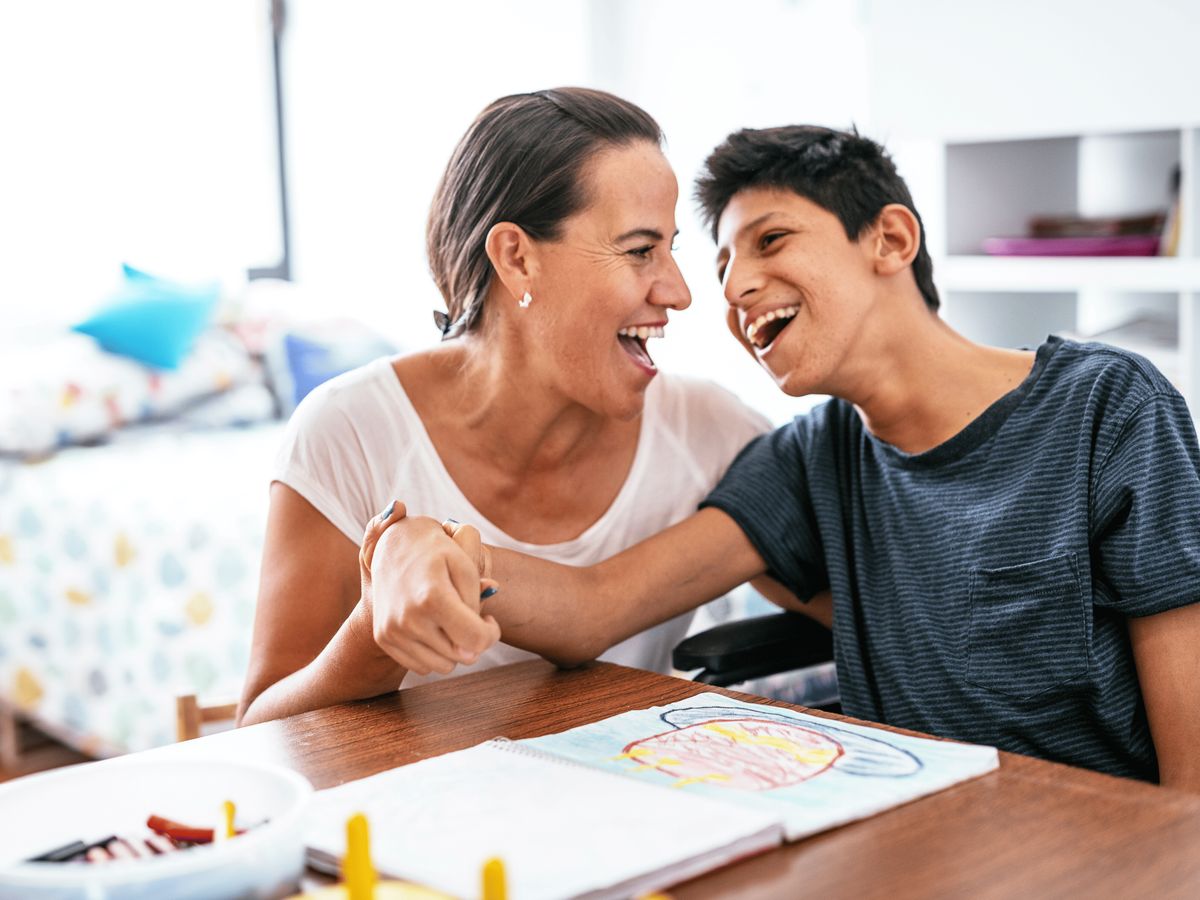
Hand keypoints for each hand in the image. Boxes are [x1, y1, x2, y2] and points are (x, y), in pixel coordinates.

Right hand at [359, 506, 500, 675]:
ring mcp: (392, 631)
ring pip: (443, 667)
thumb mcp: (465, 565)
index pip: (476, 639)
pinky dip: (432, 652)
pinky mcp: (384, 638)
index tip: (489, 620)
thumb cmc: (437, 552)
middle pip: (461, 657)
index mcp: (432, 597)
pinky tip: (432, 626)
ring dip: (453, 649)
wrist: (392, 543)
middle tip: (468, 616)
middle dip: (472, 640)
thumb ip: (477, 603)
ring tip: (450, 620)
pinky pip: (422, 666)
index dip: (491, 634)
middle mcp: (409, 619)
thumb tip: (478, 641)